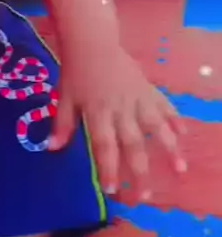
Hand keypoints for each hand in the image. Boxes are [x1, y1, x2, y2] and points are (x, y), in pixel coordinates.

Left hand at [49, 46, 186, 197]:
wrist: (91, 40)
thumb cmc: (76, 70)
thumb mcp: (65, 96)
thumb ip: (63, 124)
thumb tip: (51, 149)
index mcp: (97, 111)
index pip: (104, 144)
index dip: (108, 167)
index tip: (112, 189)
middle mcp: (119, 107)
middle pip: (132, 143)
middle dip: (139, 171)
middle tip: (144, 196)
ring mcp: (136, 97)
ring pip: (155, 125)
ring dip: (168, 147)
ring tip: (179, 169)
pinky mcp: (147, 87)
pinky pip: (163, 104)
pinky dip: (174, 118)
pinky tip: (183, 133)